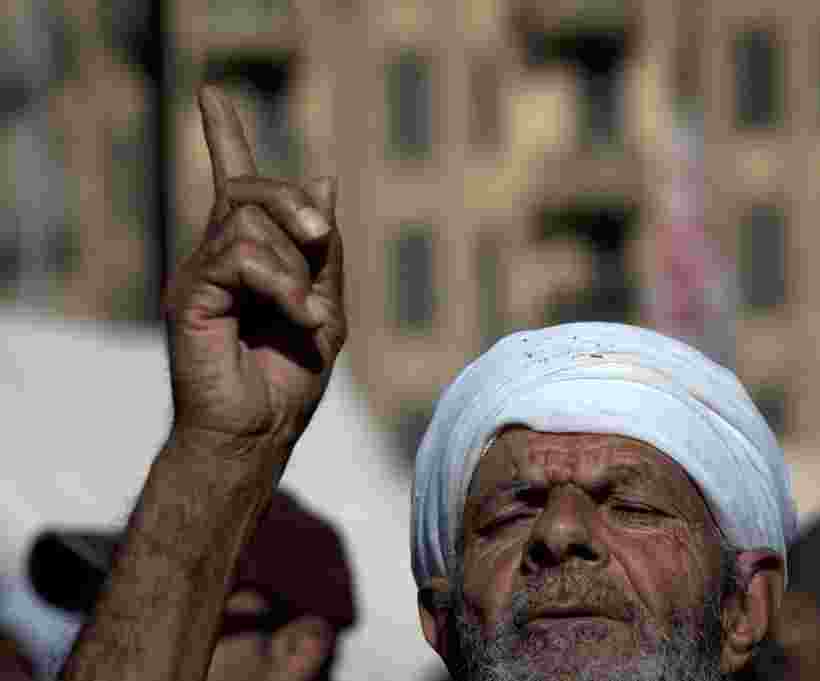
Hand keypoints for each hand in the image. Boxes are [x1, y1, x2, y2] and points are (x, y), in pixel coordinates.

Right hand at [163, 85, 346, 454]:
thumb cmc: (289, 376)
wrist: (259, 433)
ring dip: (296, 265)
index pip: (231, 184)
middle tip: (320, 236)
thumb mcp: (326, 304)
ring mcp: (200, 274)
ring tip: (309, 314)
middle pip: (250, 189)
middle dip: (292, 202)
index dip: (224, 138)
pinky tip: (303, 320)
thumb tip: (323, 179)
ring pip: (248, 219)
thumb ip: (323, 249)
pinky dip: (285, 285)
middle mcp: (216, 257)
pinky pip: (241, 256)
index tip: (213, 96)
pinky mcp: (191, 295)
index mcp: (248, 257)